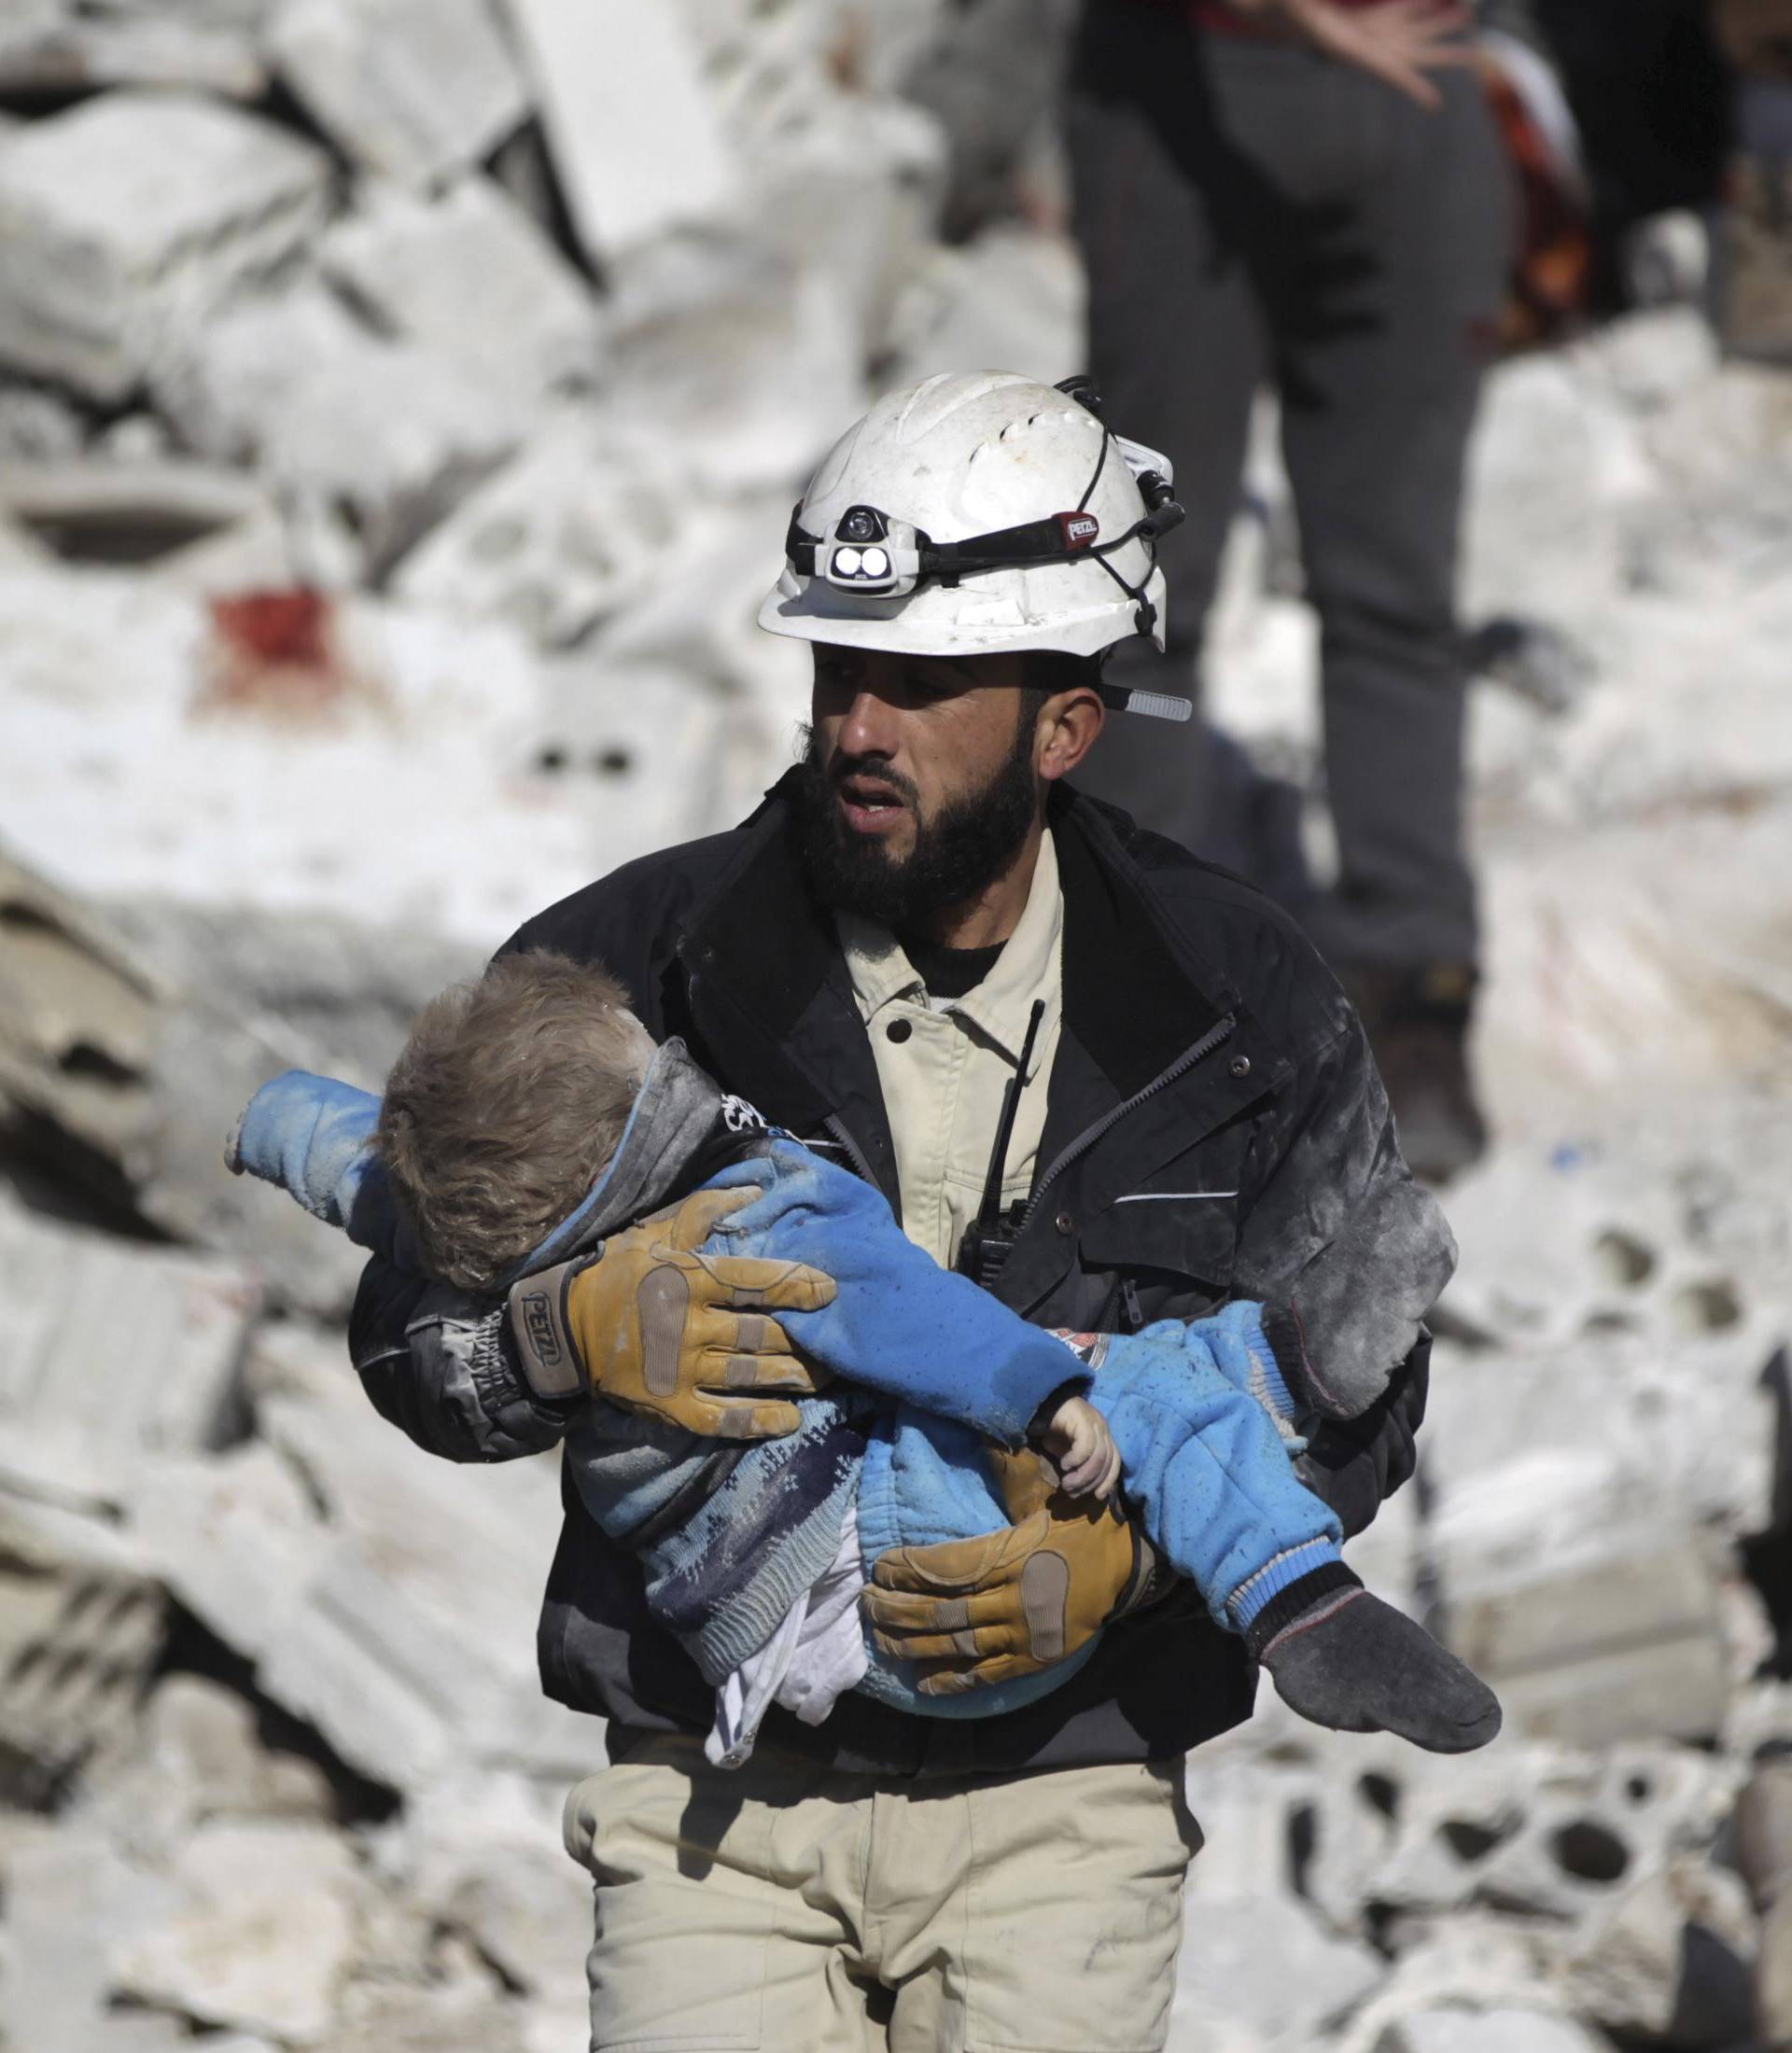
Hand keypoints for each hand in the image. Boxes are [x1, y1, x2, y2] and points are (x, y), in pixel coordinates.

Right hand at [517, 1185, 837, 1436]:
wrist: (566, 1327)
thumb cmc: (620, 1273)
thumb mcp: (655, 1232)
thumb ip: (704, 1211)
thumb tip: (753, 1190)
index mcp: (687, 1279)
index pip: (751, 1281)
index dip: (794, 1285)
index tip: (830, 1289)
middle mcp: (687, 1325)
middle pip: (759, 1333)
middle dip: (803, 1338)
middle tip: (840, 1341)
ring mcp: (679, 1369)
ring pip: (748, 1375)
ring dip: (791, 1377)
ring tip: (825, 1377)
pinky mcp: (670, 1405)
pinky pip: (720, 1418)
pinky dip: (757, 1421)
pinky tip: (789, 1419)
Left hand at [862, 1444, 1138, 1694]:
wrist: (1127, 1566)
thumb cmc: (1077, 1524)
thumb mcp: (1045, 1492)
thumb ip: (1011, 1469)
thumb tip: (987, 1431)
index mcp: (1011, 1555)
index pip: (946, 1566)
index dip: (908, 1568)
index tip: (879, 1565)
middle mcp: (1012, 1598)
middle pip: (942, 1609)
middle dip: (897, 1608)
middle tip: (866, 1603)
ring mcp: (1022, 1634)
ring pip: (957, 1643)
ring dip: (913, 1643)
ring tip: (880, 1637)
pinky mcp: (1033, 1659)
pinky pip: (986, 1674)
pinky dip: (954, 1679)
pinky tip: (924, 1681)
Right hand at [1040, 1395, 1120, 1499]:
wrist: (1040, 1402)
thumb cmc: (1054, 1428)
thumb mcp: (1069, 1452)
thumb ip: (1078, 1466)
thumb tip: (1080, 1489)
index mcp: (1103, 1436)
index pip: (1115, 1462)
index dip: (1108, 1481)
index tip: (1097, 1497)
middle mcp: (1103, 1428)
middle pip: (1107, 1462)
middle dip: (1091, 1482)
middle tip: (1072, 1492)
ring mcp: (1095, 1422)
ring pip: (1098, 1457)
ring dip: (1083, 1476)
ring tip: (1067, 1484)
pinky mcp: (1084, 1419)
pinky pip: (1086, 1446)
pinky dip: (1076, 1460)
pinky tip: (1064, 1465)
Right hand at [1225, 0, 1473, 107]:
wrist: (1262, 10)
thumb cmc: (1275, 6)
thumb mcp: (1290, 4)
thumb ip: (1297, 6)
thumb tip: (1300, 4)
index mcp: (1340, 47)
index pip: (1379, 69)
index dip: (1406, 84)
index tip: (1432, 101)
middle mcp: (1355, 45)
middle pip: (1404, 54)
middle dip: (1438, 54)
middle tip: (1474, 57)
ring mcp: (1359, 31)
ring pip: (1404, 32)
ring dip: (1434, 25)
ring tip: (1466, 16)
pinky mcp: (1359, 19)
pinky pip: (1393, 15)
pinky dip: (1414, 10)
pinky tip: (1432, 3)